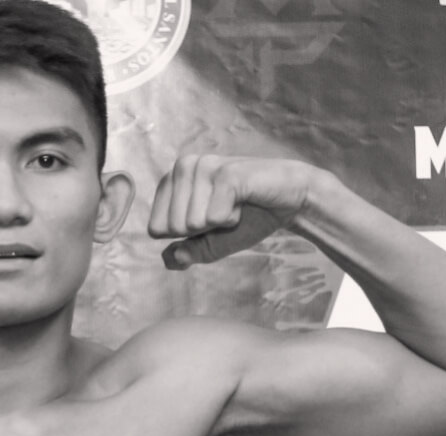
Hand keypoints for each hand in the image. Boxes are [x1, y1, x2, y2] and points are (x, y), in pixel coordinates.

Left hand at [147, 155, 325, 268]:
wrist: (289, 201)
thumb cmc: (248, 218)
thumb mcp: (211, 243)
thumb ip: (187, 253)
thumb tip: (170, 259)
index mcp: (170, 180)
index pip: (155, 229)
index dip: (186, 236)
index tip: (208, 219)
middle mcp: (183, 167)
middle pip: (172, 228)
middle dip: (202, 230)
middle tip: (225, 211)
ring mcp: (204, 166)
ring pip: (191, 223)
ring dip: (219, 223)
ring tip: (235, 205)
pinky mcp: (226, 173)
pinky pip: (214, 217)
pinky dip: (232, 219)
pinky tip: (243, 203)